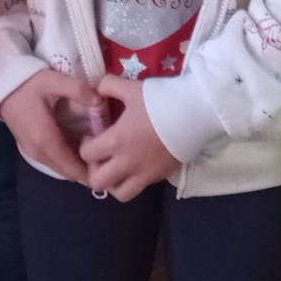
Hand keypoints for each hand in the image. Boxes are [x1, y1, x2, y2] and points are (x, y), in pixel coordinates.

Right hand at [0, 67, 99, 183]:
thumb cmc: (28, 84)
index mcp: (46, 141)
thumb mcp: (54, 81)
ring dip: (78, 166)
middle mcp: (39, 153)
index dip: (92, 172)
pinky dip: (68, 160)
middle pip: (68, 172)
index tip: (111, 166)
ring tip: (99, 153)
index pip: (73, 169)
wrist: (2, 85)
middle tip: (109, 159)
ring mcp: (32, 153)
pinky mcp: (30, 149)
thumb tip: (101, 102)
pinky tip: (81, 146)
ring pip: (60, 168)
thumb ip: (79, 91)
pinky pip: (53, 161)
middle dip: (88, 171)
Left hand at [78, 75, 181, 201]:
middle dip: (94, 170)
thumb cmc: (161, 100)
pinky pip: (140, 188)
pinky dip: (133, 182)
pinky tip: (137, 166)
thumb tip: (96, 90)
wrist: (196, 113)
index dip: (85, 146)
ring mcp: (145, 173)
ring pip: (119, 194)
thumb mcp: (130, 88)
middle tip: (101, 156)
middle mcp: (127, 163)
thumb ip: (108, 86)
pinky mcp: (160, 176)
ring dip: (113, 183)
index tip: (92, 136)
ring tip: (117, 167)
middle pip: (98, 182)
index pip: (86, 155)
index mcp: (116, 141)